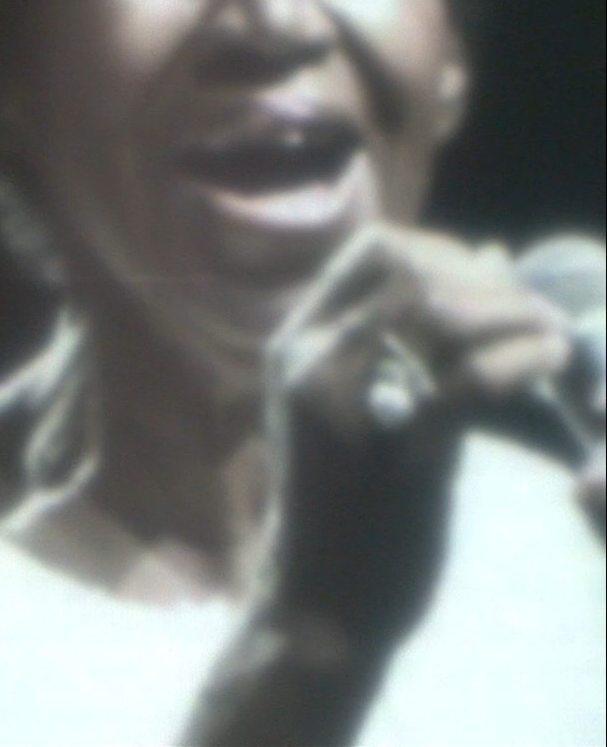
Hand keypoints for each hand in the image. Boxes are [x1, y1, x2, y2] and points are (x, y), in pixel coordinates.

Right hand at [186, 225, 574, 744]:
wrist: (321, 605)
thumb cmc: (352, 510)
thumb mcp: (378, 406)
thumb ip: (426, 336)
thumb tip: (492, 254)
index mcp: (299, 345)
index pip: (376, 248)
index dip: (448, 253)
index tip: (497, 293)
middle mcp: (309, 360)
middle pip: (405, 265)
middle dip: (486, 282)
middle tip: (537, 320)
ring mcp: (344, 404)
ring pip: (434, 312)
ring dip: (510, 316)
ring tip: (552, 343)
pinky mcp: (393, 453)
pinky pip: (465, 381)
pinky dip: (518, 363)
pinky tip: (547, 367)